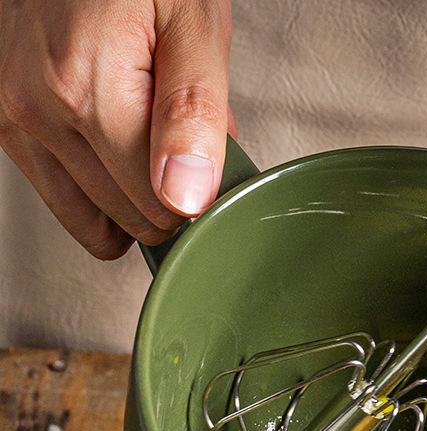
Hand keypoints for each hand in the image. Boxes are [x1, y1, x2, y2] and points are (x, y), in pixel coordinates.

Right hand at [0, 0, 232, 258]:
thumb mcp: (193, 24)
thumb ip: (194, 112)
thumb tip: (186, 195)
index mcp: (85, 87)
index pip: (160, 204)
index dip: (201, 194)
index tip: (214, 167)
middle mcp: (38, 108)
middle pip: (131, 216)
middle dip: (171, 194)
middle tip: (186, 147)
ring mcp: (15, 118)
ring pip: (95, 219)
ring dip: (135, 201)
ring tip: (153, 149)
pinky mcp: (7, 124)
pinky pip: (63, 202)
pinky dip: (100, 200)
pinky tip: (122, 168)